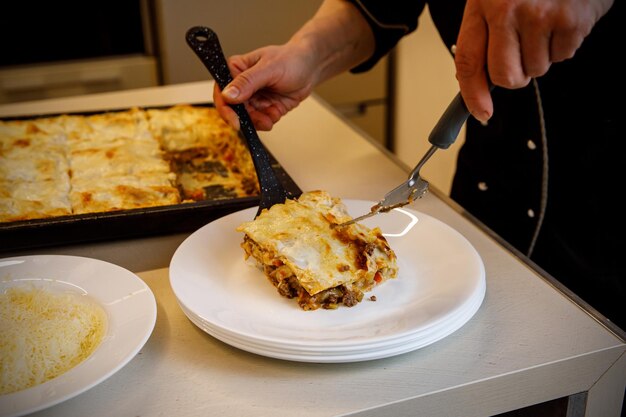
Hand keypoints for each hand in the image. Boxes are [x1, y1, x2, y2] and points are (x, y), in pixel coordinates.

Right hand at [213, 43, 317, 130]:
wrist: (311, 67)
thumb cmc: (292, 59)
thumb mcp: (269, 69)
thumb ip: (247, 82)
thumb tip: (228, 95)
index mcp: (236, 69)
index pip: (222, 91)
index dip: (226, 108)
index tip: (235, 121)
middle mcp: (241, 85)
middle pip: (234, 109)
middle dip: (248, 118)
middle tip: (262, 120)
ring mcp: (253, 97)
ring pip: (247, 118)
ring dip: (259, 121)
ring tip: (273, 115)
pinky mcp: (264, 107)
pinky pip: (260, 120)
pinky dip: (268, 120)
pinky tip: (277, 111)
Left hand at [454, 0, 613, 121]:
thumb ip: (485, 32)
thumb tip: (479, 80)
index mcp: (483, 4)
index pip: (467, 60)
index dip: (472, 93)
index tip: (481, 112)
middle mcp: (508, 10)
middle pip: (505, 77)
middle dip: (514, 76)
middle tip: (522, 55)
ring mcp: (541, 15)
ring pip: (536, 69)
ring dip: (541, 55)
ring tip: (546, 21)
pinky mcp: (572, 21)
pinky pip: (563, 56)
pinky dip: (564, 44)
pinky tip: (563, 17)